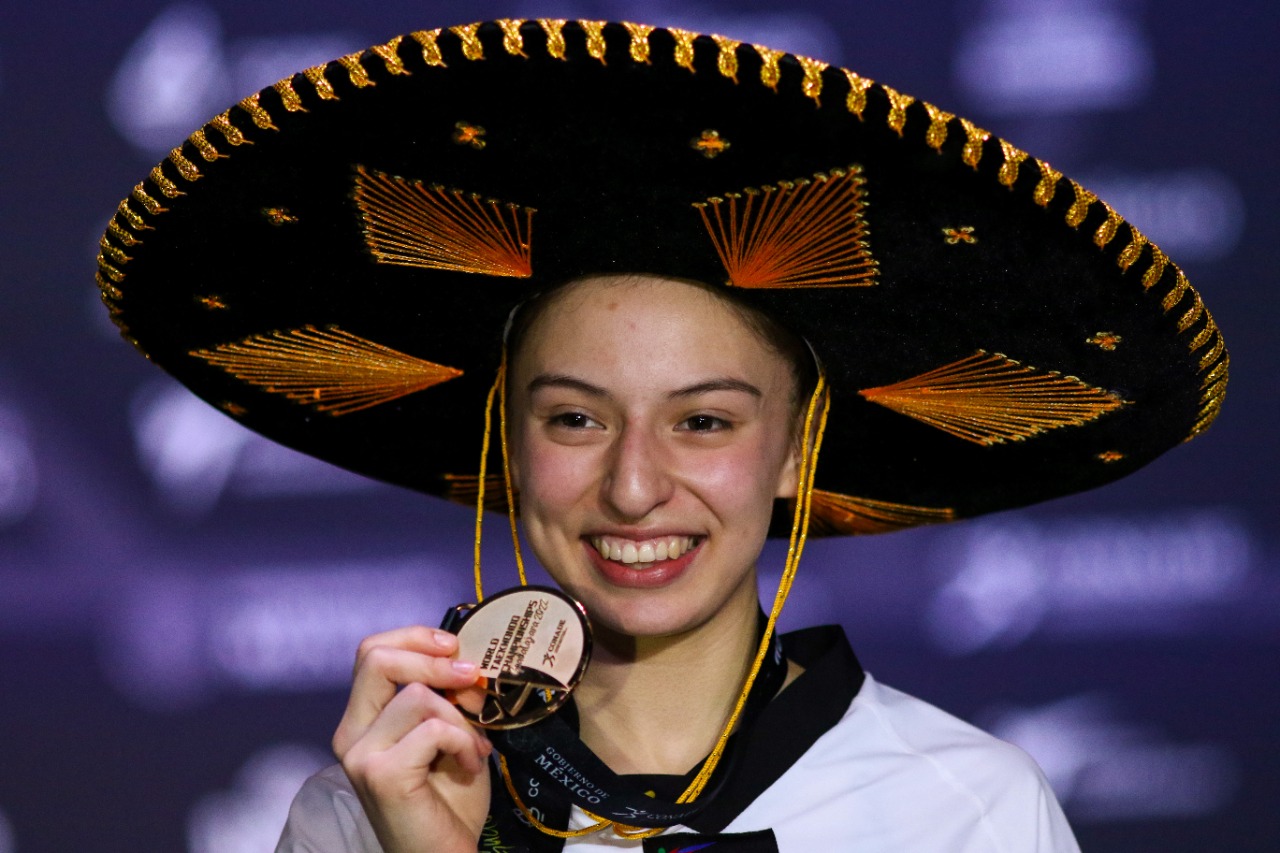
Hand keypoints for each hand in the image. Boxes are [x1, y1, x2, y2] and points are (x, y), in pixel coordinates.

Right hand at [334, 626, 493, 852]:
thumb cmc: (450, 797)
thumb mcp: (451, 731)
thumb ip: (446, 694)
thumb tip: (464, 656)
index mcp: (363, 719)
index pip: (371, 651)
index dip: (414, 637)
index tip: (454, 646)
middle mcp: (351, 734)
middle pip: (376, 658)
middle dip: (432, 660)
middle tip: (471, 678)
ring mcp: (361, 755)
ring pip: (416, 695)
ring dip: (460, 716)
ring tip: (474, 745)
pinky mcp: (381, 775)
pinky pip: (431, 728)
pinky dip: (463, 741)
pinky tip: (470, 763)